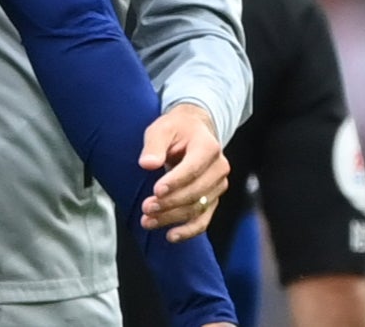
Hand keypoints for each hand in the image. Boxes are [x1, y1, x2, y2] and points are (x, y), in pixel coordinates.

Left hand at [138, 102, 228, 241]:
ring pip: (197, 208)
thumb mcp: (161, 128)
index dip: (175, 182)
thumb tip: (147, 164)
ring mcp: (218, 186)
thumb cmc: (176, 129)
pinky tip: (171, 235)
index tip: (156, 191)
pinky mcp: (213, 199)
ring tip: (148, 221)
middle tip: (146, 208)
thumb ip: (154, 145)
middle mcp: (219, 168)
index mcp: (208, 146)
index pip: (193, 168)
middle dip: (170, 203)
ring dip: (172, 218)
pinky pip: (204, 219)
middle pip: (195, 192)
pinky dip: (188, 230)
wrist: (193, 131)